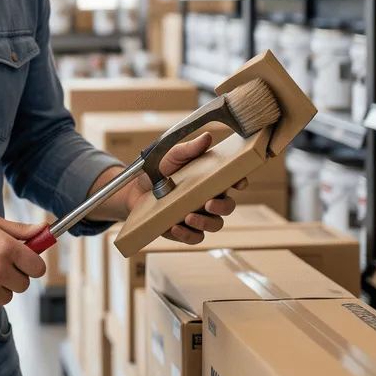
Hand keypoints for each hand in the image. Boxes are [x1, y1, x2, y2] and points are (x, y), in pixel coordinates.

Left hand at [121, 132, 248, 244]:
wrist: (135, 188)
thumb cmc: (158, 169)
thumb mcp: (173, 156)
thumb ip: (190, 148)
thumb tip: (207, 137)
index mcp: (211, 179)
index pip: (233, 181)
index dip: (240, 182)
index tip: (238, 183)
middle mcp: (208, 198)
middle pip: (228, 207)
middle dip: (222, 207)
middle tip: (209, 203)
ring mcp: (198, 215)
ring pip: (214, 225)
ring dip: (205, 223)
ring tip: (189, 217)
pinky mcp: (184, 229)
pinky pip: (194, 237)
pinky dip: (187, 235)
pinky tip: (176, 227)